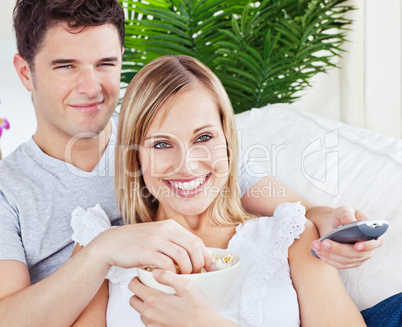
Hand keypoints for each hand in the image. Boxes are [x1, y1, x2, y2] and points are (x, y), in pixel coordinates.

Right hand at [90, 219, 214, 273]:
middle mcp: (165, 230)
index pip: (196, 240)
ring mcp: (155, 240)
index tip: (210, 268)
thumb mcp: (158, 235)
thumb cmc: (137, 243)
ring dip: (187, 269)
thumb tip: (194, 255)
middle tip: (197, 274)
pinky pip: (166, 264)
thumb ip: (174, 241)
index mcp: (170, 225)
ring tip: (185, 277)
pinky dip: (172, 273)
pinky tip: (170, 277)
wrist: (112, 243)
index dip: (205, 255)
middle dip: (199, 263)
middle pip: (193, 247)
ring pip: (182, 255)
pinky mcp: (145, 252)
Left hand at [129, 270, 233, 326]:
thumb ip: (169, 277)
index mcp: (155, 300)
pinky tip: (164, 308)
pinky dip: (152, 313)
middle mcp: (150, 314)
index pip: (133, 286)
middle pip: (133, 299)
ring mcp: (153, 324)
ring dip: (145, 303)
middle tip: (148, 286)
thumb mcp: (187, 286)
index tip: (143, 277)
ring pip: (140, 311)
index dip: (136, 279)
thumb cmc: (198, 310)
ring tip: (158, 297)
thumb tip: (156, 272)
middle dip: (138, 291)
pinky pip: (148, 321)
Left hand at [311, 206, 383, 268]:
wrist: (336, 225)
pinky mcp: (349, 262)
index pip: (376, 242)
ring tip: (315, 245)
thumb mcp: (344, 211)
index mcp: (373, 233)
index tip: (356, 246)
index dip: (367, 245)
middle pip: (357, 254)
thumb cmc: (343, 216)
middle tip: (324, 243)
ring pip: (346, 261)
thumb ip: (347, 214)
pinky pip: (339, 264)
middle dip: (339, 249)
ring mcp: (359, 257)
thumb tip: (350, 221)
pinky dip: (327, 259)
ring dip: (329, 254)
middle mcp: (369, 248)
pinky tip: (318, 251)